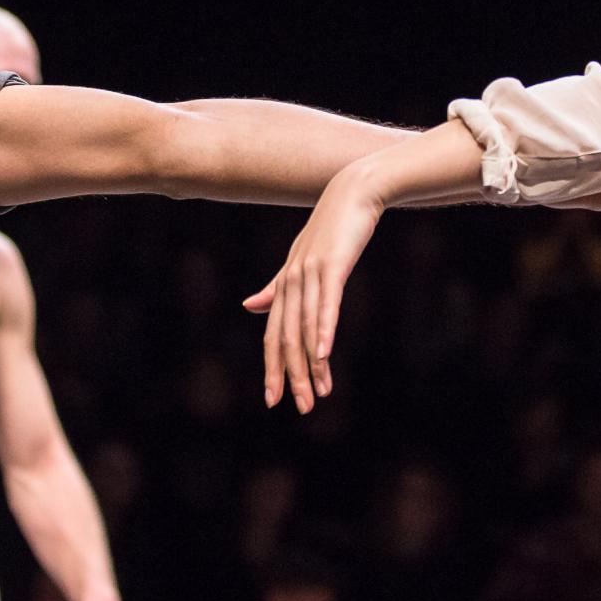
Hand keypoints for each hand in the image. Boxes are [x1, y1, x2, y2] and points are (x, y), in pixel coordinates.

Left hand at [242, 161, 386, 411]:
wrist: (352, 192)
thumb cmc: (330, 229)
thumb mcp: (299, 262)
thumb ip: (275, 287)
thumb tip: (248, 306)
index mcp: (284, 284)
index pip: (274, 335)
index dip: (272, 368)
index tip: (273, 399)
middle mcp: (291, 281)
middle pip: (286, 338)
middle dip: (291, 376)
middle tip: (300, 408)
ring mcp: (309, 273)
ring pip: (305, 327)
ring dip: (311, 364)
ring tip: (319, 394)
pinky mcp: (332, 265)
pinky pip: (326, 303)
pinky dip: (323, 329)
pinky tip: (324, 353)